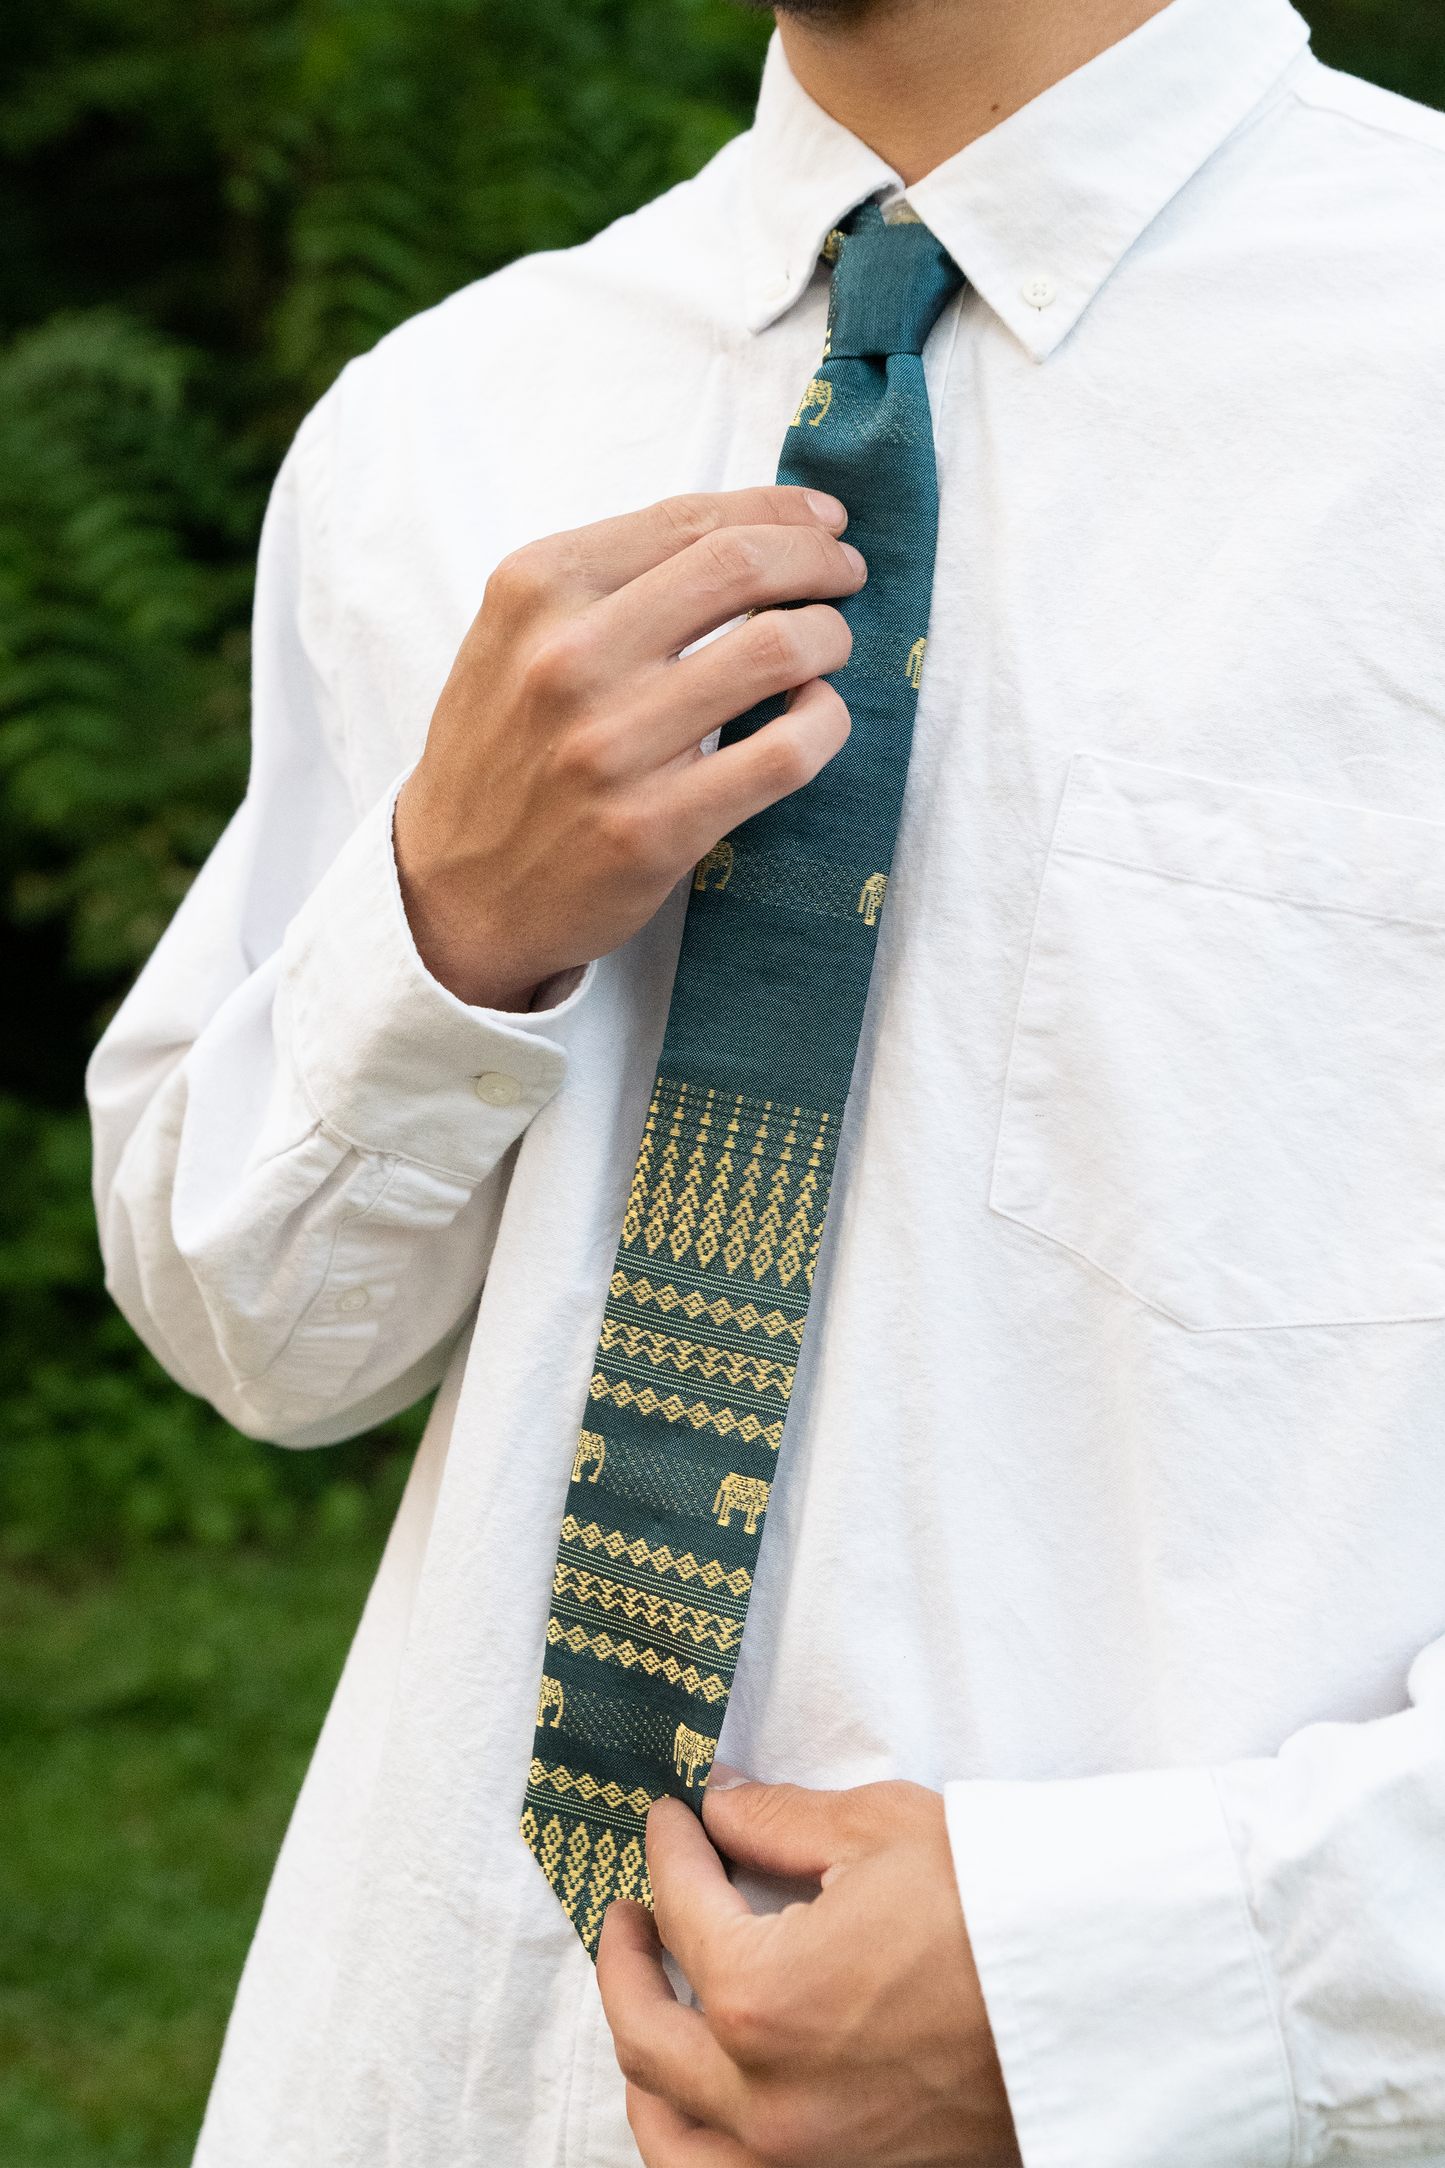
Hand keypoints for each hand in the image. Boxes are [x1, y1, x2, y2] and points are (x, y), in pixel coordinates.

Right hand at [393, 488, 864, 1008]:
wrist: (452, 890)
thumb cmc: (503, 752)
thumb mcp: (516, 636)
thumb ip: (608, 580)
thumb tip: (746, 531)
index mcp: (536, 589)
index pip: (690, 520)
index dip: (778, 511)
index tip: (823, 523)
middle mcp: (569, 658)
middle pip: (743, 566)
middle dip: (819, 561)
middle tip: (845, 576)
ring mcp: (612, 747)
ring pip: (779, 651)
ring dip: (830, 639)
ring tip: (829, 649)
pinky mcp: (654, 829)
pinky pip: (784, 753)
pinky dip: (824, 723)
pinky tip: (815, 718)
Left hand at [596, 1773, 1020, 2167]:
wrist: (1102, 1994)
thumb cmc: (999, 1906)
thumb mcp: (880, 1831)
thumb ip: (779, 1821)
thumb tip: (723, 1806)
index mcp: (763, 1999)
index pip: (683, 1910)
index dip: (669, 1851)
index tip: (671, 1819)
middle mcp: (768, 2099)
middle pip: (646, 2032)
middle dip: (624, 1959)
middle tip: (630, 1910)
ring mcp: (805, 2160)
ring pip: (671, 2136)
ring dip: (644, 2065)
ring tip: (648, 2007)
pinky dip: (696, 2138)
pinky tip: (705, 2093)